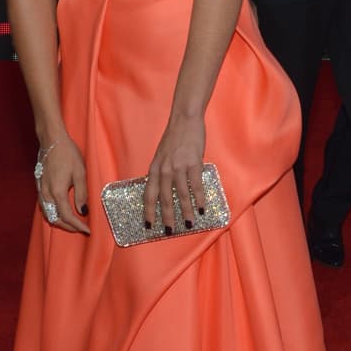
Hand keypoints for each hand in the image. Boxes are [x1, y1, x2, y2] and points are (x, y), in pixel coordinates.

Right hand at [36, 132, 89, 233]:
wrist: (52, 140)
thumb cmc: (68, 154)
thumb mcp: (80, 173)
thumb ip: (81, 194)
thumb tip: (83, 211)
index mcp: (57, 191)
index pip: (67, 216)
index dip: (77, 226)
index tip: (87, 230)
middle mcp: (46, 194)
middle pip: (55, 219)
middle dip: (68, 227)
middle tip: (81, 228)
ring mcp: (40, 191)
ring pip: (48, 214)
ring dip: (60, 221)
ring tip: (73, 223)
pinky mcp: (39, 187)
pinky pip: (45, 207)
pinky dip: (53, 213)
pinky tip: (62, 212)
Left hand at [146, 113, 205, 232]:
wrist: (185, 119)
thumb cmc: (174, 138)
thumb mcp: (162, 156)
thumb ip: (162, 172)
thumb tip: (165, 191)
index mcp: (155, 168)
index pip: (148, 194)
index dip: (148, 211)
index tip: (148, 224)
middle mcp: (164, 170)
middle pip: (164, 198)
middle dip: (166, 217)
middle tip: (169, 231)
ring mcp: (178, 167)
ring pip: (180, 195)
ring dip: (185, 211)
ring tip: (189, 223)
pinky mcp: (193, 163)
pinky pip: (196, 186)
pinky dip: (199, 198)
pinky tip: (202, 208)